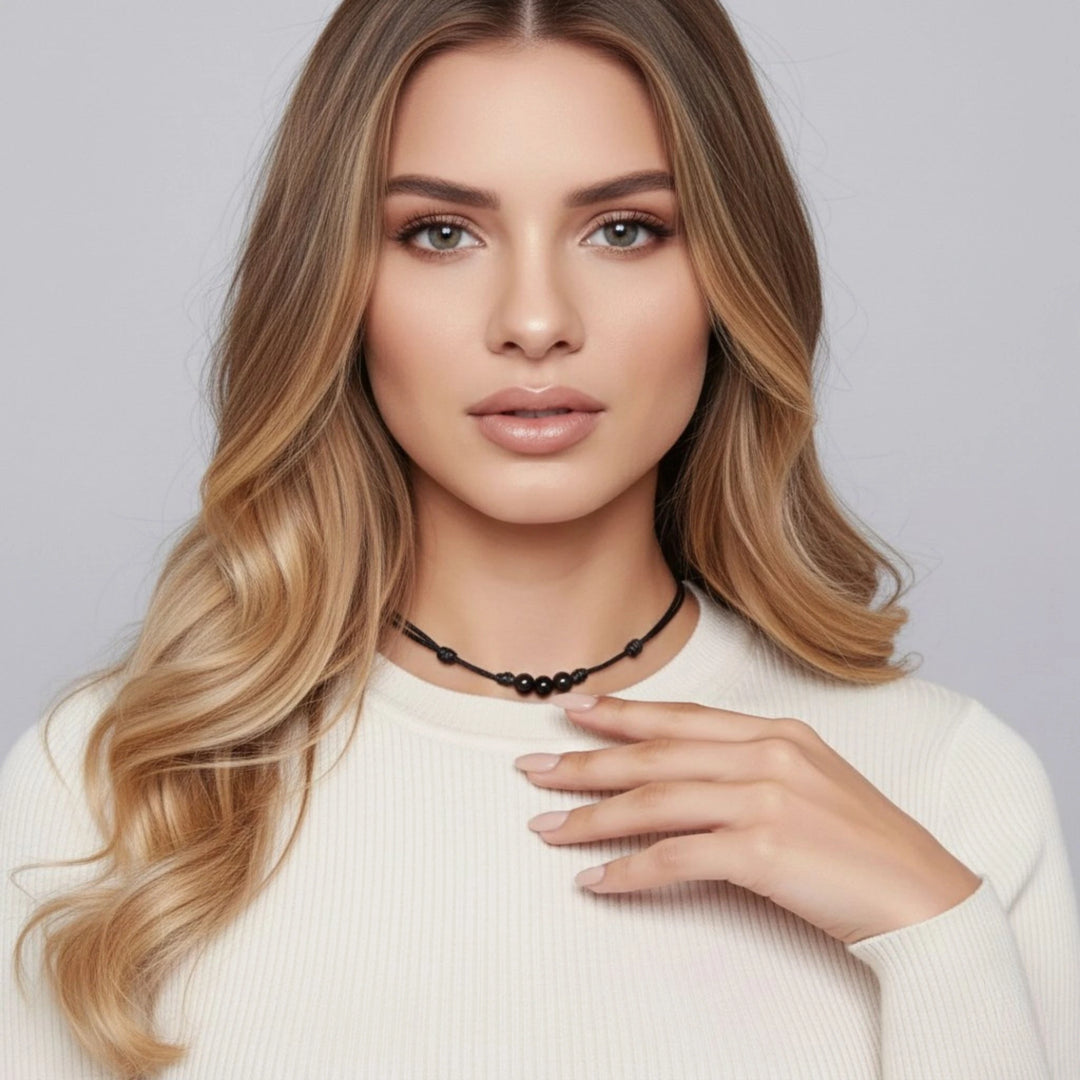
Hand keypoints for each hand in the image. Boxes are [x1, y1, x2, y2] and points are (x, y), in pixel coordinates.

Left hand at [514, 695, 981, 944]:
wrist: (925, 896)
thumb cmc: (867, 844)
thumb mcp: (813, 780)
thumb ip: (753, 765)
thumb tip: (685, 774)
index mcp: (778, 732)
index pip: (681, 717)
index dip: (622, 713)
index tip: (575, 708)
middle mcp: (767, 755)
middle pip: (655, 754)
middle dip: (587, 761)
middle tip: (533, 767)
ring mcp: (765, 799)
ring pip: (654, 802)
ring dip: (592, 818)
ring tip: (547, 828)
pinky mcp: (764, 850)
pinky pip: (676, 857)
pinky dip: (630, 871)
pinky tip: (597, 880)